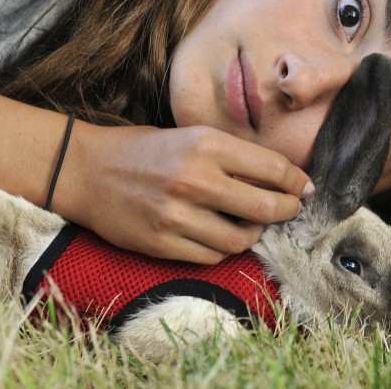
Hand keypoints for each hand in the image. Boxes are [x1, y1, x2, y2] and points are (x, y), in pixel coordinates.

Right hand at [58, 124, 312, 264]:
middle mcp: (195, 179)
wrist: (86, 170)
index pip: (273, 168)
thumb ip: (232, 155)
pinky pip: (213, 255)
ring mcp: (178, 215)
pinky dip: (224, 247)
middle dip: (287, 210)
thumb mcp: (190, 134)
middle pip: (266, 207)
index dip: (296, 181)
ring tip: (251, 222)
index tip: (304, 187)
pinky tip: (221, 234)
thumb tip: (281, 176)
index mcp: (205, 144)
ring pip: (242, 238)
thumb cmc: (143, 148)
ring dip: (254, 233)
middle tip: (290, 208)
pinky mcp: (163, 243)